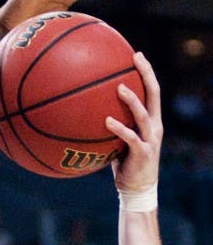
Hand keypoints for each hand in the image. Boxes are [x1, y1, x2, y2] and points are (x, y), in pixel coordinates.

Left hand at [106, 52, 162, 193]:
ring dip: (131, 100)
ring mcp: (150, 139)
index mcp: (151, 120)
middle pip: (154, 94)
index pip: (152, 90)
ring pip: (143, 114)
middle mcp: (155, 126)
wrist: (137, 189)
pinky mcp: (143, 153)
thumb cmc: (125, 165)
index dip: (146, 72)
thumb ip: (112, 126)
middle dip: (146, 74)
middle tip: (135, 58)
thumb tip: (88, 113)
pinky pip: (130, 137)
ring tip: (119, 87)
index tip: (136, 54)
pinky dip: (119, 128)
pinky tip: (107, 121)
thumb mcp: (120, 142)